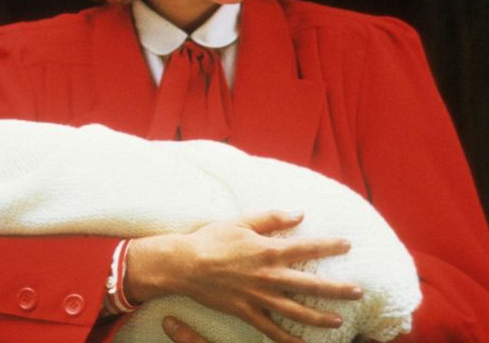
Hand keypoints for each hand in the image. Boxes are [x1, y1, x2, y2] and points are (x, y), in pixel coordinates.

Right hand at [125, 210, 362, 342]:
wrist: (184, 265)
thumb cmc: (211, 239)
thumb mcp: (241, 222)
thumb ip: (272, 218)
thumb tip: (299, 213)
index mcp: (268, 251)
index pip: (306, 248)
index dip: (329, 246)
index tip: (348, 245)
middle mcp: (268, 276)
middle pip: (310, 285)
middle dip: (337, 289)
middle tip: (358, 291)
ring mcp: (258, 297)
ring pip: (297, 311)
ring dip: (320, 317)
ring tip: (339, 320)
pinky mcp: (246, 311)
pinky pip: (271, 329)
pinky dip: (288, 338)